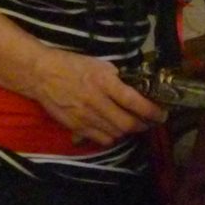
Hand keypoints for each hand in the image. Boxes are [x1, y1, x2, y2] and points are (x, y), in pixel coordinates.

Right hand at [26, 48, 165, 145]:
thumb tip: (138, 90)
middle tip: (150, 122)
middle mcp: (97, 102)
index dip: (152, 111)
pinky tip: (113, 129)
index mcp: (104, 82)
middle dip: (144, 125)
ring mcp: (85, 116)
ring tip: (133, 124)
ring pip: (117, 133)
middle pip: (128, 124)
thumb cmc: (73, 65)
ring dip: (129, 131)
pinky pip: (101, 139)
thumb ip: (119, 79)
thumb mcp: (100, 65)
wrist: (42, 74)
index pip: (135, 101)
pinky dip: (112, 137)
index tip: (162, 114)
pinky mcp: (76, 127)